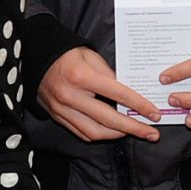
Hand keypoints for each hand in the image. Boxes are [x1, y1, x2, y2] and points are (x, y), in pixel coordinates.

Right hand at [37, 47, 161, 142]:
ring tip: (134, 133)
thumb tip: (128, 95)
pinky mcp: (57, 116)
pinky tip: (113, 132)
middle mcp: (70, 96)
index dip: (139, 105)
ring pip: (94, 132)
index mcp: (81, 76)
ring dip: (117, 135)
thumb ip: (110, 75)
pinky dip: (100, 135)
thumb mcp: (91, 56)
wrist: (35, 57)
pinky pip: (81, 133)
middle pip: (108, 119)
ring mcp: (61, 109)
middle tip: (152, 133)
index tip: (155, 113)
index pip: (117, 94)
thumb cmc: (66, 54)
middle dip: (134, 128)